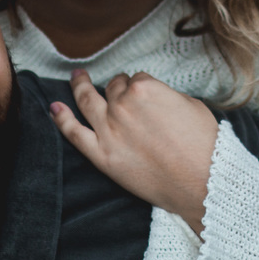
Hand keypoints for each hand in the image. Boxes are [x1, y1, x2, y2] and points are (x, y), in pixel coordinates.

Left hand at [51, 70, 218, 234]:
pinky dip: (62, 119)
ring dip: (79, 86)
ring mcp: (109, 131)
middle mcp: (122, 105)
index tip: (146, 95)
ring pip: (88, 101)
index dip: (142, 87)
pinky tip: (54, 108)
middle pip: (113, 87)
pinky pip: (75, 133)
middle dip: (117, 87)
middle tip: (118, 87)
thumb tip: (155, 99)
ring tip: (76, 77)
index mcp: (145, 88)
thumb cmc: (204, 144)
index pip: (136, 79)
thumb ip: (166, 96)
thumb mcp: (191, 105)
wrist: (203, 182)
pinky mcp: (103, 156)